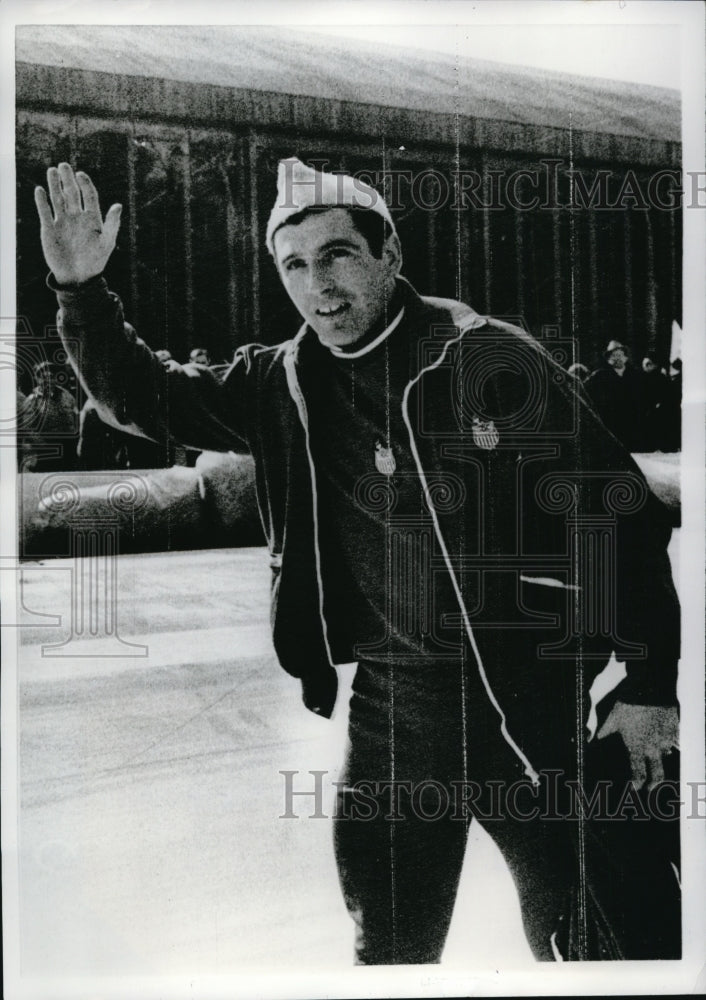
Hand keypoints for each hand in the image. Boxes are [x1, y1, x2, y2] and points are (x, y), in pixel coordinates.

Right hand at [34, 163, 121, 284]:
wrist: (78, 278)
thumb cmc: (95, 261)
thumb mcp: (107, 242)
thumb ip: (112, 224)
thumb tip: (118, 205)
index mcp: (92, 218)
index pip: (89, 195)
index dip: (85, 184)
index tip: (80, 175)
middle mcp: (77, 217)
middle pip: (72, 193)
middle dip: (68, 179)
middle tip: (64, 165)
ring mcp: (62, 222)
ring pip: (58, 199)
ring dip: (54, 185)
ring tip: (52, 170)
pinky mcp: (49, 228)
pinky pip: (45, 211)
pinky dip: (42, 201)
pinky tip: (40, 190)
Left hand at [596, 700, 678, 788]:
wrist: (649, 689)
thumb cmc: (628, 705)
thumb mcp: (612, 718)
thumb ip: (604, 731)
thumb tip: (592, 739)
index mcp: (637, 747)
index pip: (639, 773)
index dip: (637, 784)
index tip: (636, 789)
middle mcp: (653, 748)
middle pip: (658, 774)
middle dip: (655, 784)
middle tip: (651, 788)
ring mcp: (667, 739)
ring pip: (667, 754)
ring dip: (662, 756)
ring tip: (656, 753)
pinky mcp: (676, 728)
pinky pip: (676, 740)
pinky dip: (672, 741)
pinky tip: (669, 739)